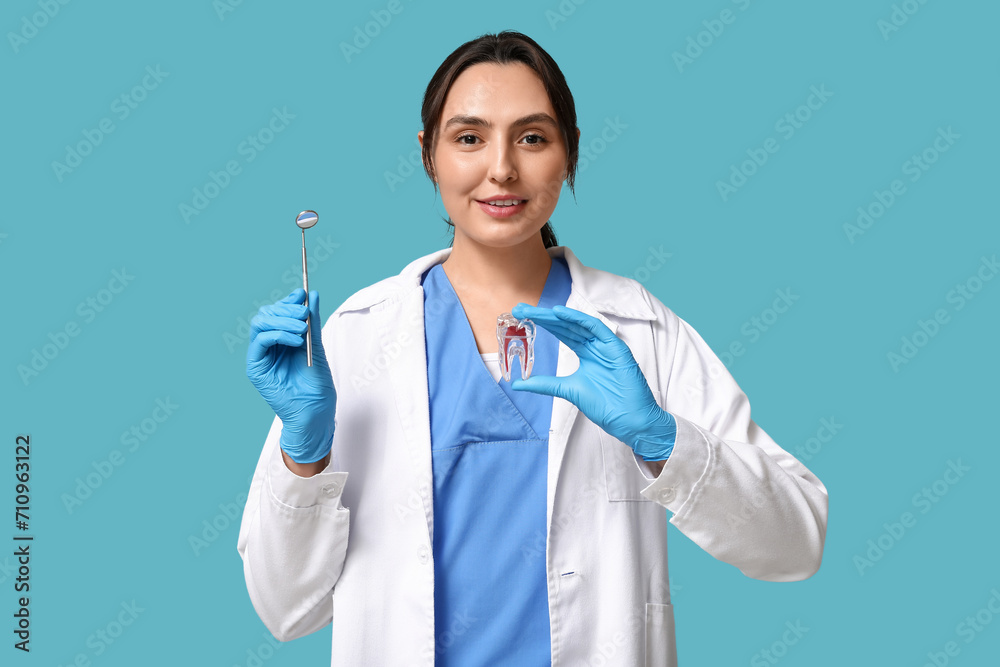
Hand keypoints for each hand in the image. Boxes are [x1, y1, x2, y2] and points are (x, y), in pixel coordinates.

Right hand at [246, 288, 335, 463]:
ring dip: (282, 321)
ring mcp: (261, 356)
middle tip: (304, 314)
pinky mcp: (256, 368)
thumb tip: (311, 294)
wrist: (315, 410)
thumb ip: (311, 321)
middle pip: (265, 314)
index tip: (301, 294)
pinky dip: (278, 335)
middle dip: (285, 310)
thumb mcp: (316, 345)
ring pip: (260, 324)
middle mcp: (269, 346)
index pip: (277, 312)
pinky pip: (260, 341)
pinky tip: (295, 341)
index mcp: (282, 339)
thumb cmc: (317, 383)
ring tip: (302, 329)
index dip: (287, 301)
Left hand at [509, 304, 674, 460]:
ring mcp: (606, 346)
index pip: (561, 333)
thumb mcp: (567, 390)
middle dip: (544, 317)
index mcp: (586, 353)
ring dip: (556, 316)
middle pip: (566, 326)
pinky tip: (560, 313)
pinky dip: (579, 319)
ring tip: (535, 311)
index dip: (542, 323)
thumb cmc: (606, 406)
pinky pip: (597, 328)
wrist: (628, 420)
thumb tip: (517, 384)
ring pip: (578, 324)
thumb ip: (544, 384)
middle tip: (521, 309)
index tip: (521, 317)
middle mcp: (595, 346)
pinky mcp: (616, 348)